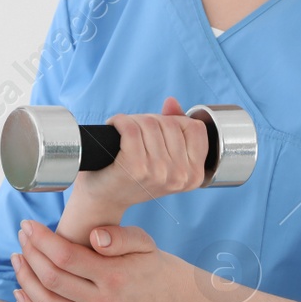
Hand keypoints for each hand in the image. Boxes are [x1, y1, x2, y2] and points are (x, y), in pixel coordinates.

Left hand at [11, 220, 178, 301]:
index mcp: (116, 277)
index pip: (67, 257)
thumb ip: (120, 236)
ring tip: (17, 257)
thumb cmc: (145, 262)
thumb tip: (95, 237)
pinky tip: (19, 290)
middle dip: (31, 253)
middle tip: (22, 235)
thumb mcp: (142, 241)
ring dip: (25, 279)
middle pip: (53, 279)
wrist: (161, 297)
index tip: (28, 224)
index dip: (42, 240)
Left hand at [71, 97, 209, 209]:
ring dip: (133, 121)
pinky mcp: (135, 167)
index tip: (159, 132)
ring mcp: (159, 172)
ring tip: (124, 135)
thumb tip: (171, 102)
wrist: (105, 199)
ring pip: (150, 123)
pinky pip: (130, 128)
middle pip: (170, 123)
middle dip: (151, 121)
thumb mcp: (164, 157)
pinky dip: (119, 122)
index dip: (175, 122)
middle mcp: (180, 175)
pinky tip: (114, 128)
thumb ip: (175, 128)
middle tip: (136, 134)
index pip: (195, 128)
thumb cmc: (133, 177)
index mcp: (194, 175)